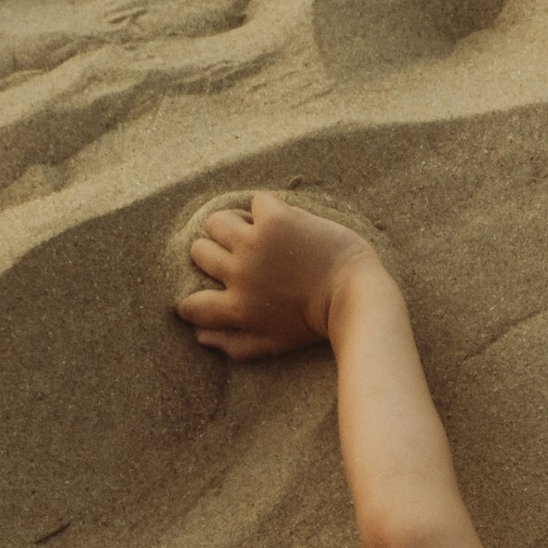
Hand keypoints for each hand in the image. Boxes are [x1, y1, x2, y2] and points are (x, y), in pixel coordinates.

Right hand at [175, 191, 385, 359]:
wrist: (355, 297)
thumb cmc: (318, 325)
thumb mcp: (274, 344)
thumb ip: (235, 345)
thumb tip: (200, 337)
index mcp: (236, 308)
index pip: (191, 305)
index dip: (191, 300)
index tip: (204, 293)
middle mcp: (238, 274)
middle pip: (199, 251)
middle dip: (214, 250)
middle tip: (239, 252)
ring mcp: (254, 244)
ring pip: (217, 221)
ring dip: (233, 223)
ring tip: (254, 230)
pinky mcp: (276, 220)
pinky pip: (257, 202)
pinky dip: (269, 209)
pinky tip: (287, 221)